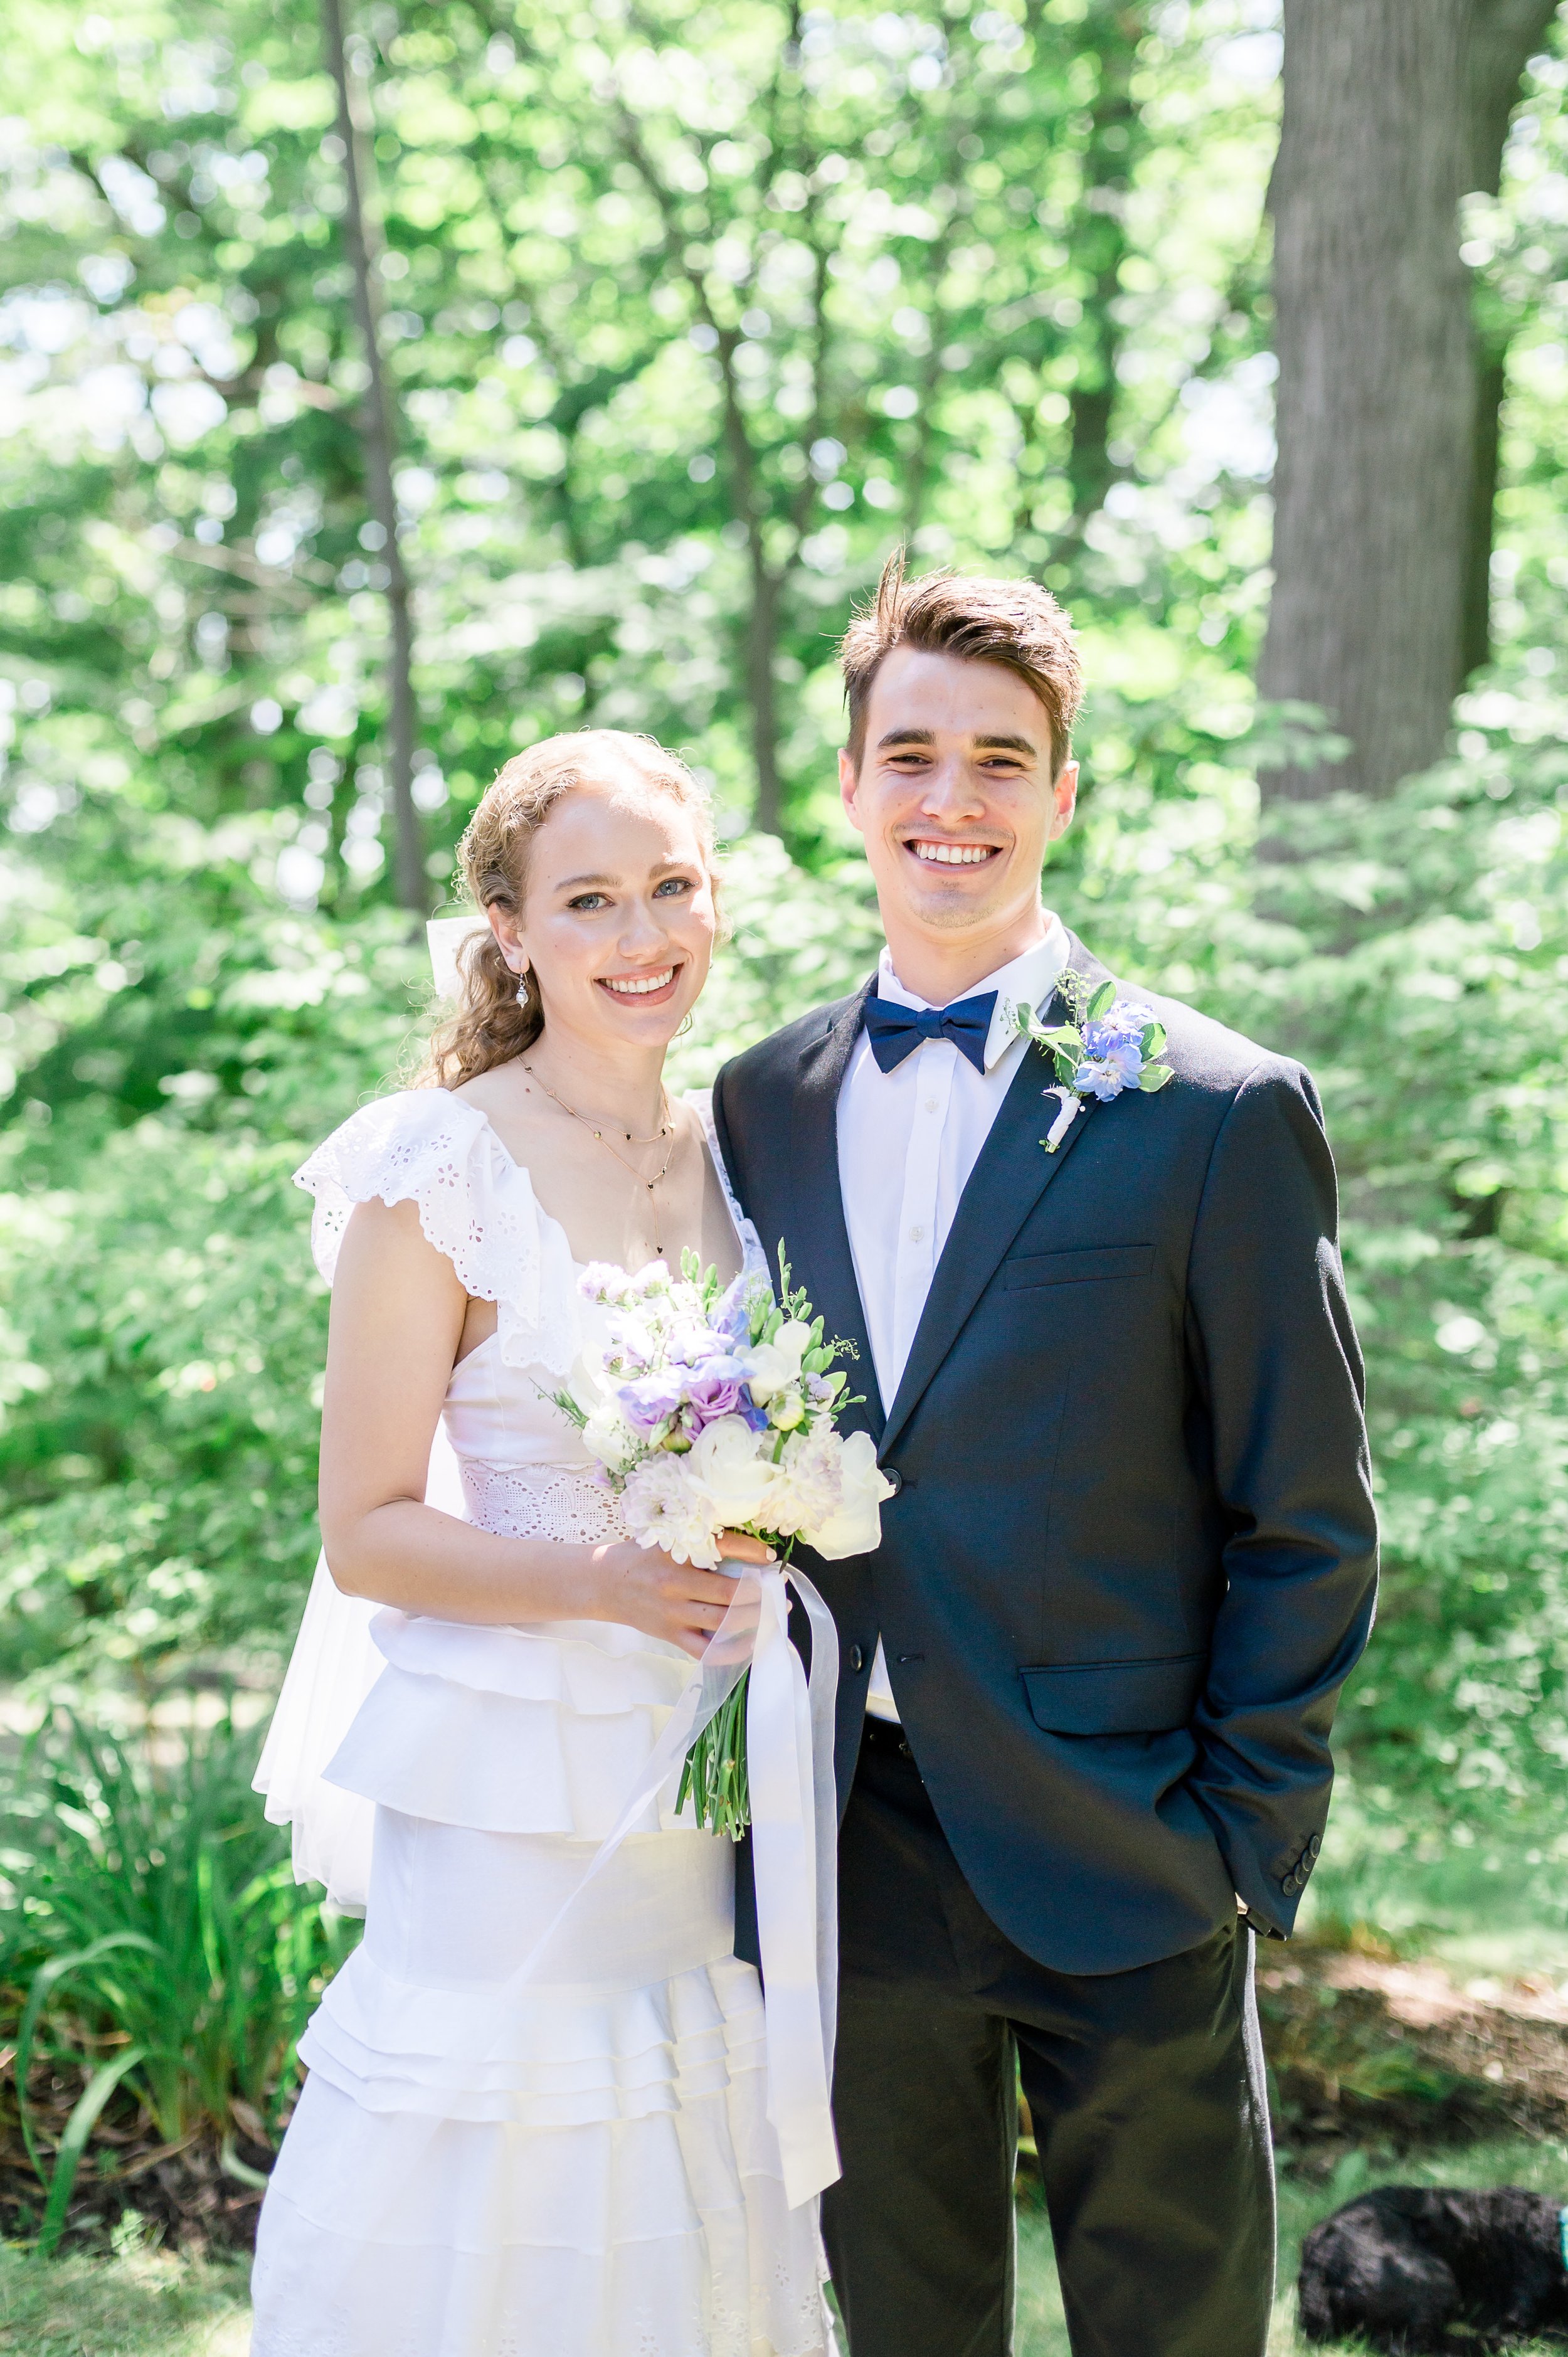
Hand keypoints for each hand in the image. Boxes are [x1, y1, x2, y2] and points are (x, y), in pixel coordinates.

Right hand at [588, 1529, 774, 1658]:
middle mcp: (674, 1584)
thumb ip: (700, 1541)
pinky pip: (705, 1650)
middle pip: (728, 1592)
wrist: (603, 1584)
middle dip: (760, 1592)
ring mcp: (672, 1613)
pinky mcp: (670, 1635)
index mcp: (675, 1553)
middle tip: (778, 1589)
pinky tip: (750, 1643)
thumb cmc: (640, 1557)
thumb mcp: (666, 1538)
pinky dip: (731, 1650)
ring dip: (753, 1618)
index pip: (721, 1547)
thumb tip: (748, 1549)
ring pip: (722, 1621)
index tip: (770, 1556)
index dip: (751, 1551)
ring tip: (773, 1613)